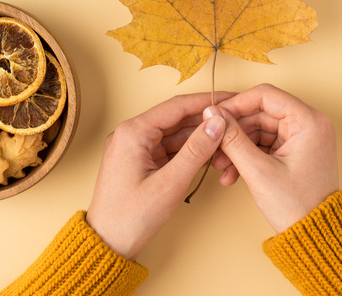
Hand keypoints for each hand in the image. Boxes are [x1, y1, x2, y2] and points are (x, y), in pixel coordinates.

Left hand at [86, 93, 228, 259]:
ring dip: (199, 135)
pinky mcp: (139, 160)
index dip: (207, 101)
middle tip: (234, 117)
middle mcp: (130, 134)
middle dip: (205, 118)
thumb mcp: (170, 184)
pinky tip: (209, 150)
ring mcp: (134, 147)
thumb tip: (217, 122)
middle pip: (176, 117)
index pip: (176, 106)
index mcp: (132, 132)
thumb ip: (196, 150)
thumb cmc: (130, 218)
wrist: (107, 244)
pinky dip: (188, 149)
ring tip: (227, 135)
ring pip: (174, 133)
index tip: (231, 98)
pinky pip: (169, 147)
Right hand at [208, 84, 338, 233]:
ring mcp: (302, 138)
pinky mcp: (294, 151)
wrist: (314, 238)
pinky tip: (231, 174)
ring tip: (220, 167)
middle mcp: (309, 124)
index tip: (215, 116)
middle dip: (234, 131)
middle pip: (260, 113)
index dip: (236, 104)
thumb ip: (233, 139)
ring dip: (237, 146)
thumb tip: (213, 115)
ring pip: (259, 130)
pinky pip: (264, 144)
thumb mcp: (258, 170)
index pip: (266, 95)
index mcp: (308, 121)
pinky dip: (247, 156)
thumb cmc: (298, 206)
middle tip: (213, 146)